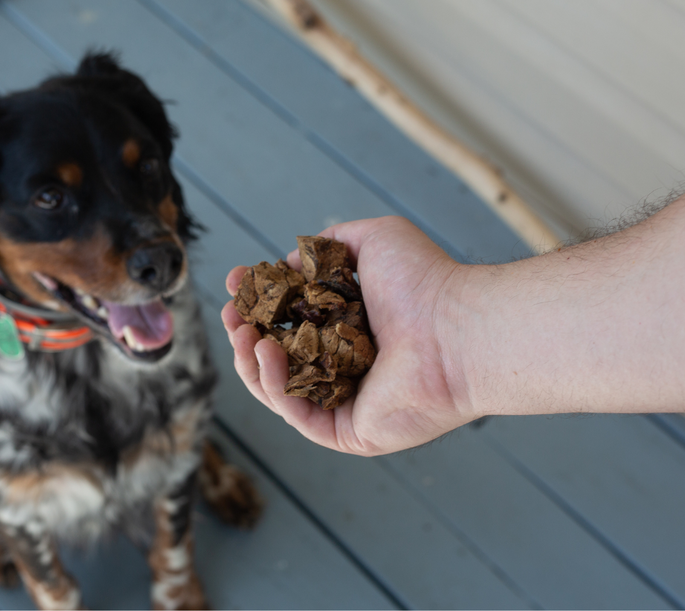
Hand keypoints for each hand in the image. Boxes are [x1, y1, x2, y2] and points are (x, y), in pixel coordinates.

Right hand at [221, 216, 477, 455]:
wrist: (456, 328)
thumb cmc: (426, 281)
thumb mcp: (373, 240)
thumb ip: (329, 245)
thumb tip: (292, 259)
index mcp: (351, 329)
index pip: (292, 320)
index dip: (259, 302)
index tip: (236, 282)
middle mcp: (347, 367)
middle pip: (278, 358)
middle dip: (245, 334)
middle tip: (229, 311)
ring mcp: (348, 403)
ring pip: (280, 390)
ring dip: (251, 361)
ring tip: (241, 332)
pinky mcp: (349, 433)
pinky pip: (298, 414)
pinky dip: (273, 386)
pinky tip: (264, 352)